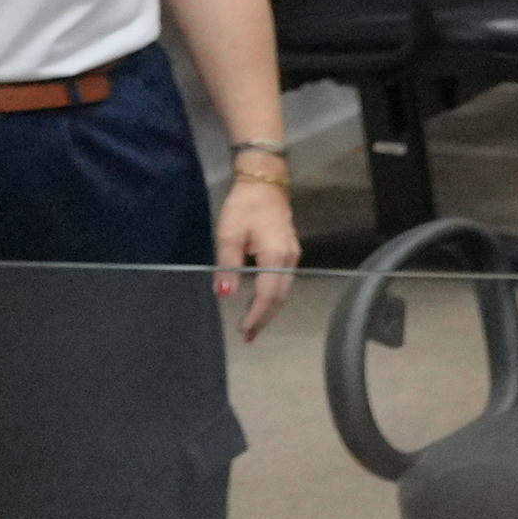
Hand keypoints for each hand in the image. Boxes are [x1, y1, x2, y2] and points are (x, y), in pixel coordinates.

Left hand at [213, 176, 297, 340]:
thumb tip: (225, 293)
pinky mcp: (290, 251)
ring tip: (254, 323)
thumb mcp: (229, 234)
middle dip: (265, 317)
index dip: (257, 315)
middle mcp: (289, 258)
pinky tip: (261, 300)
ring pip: (284, 289)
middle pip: (280, 296)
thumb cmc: (244, 206)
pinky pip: (284, 280)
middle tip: (249, 336)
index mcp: (275, 255)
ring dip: (270, 308)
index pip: (268, 294)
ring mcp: (292, 255)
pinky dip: (273, 295)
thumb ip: (228, 265)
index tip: (244, 331)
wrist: (264, 183)